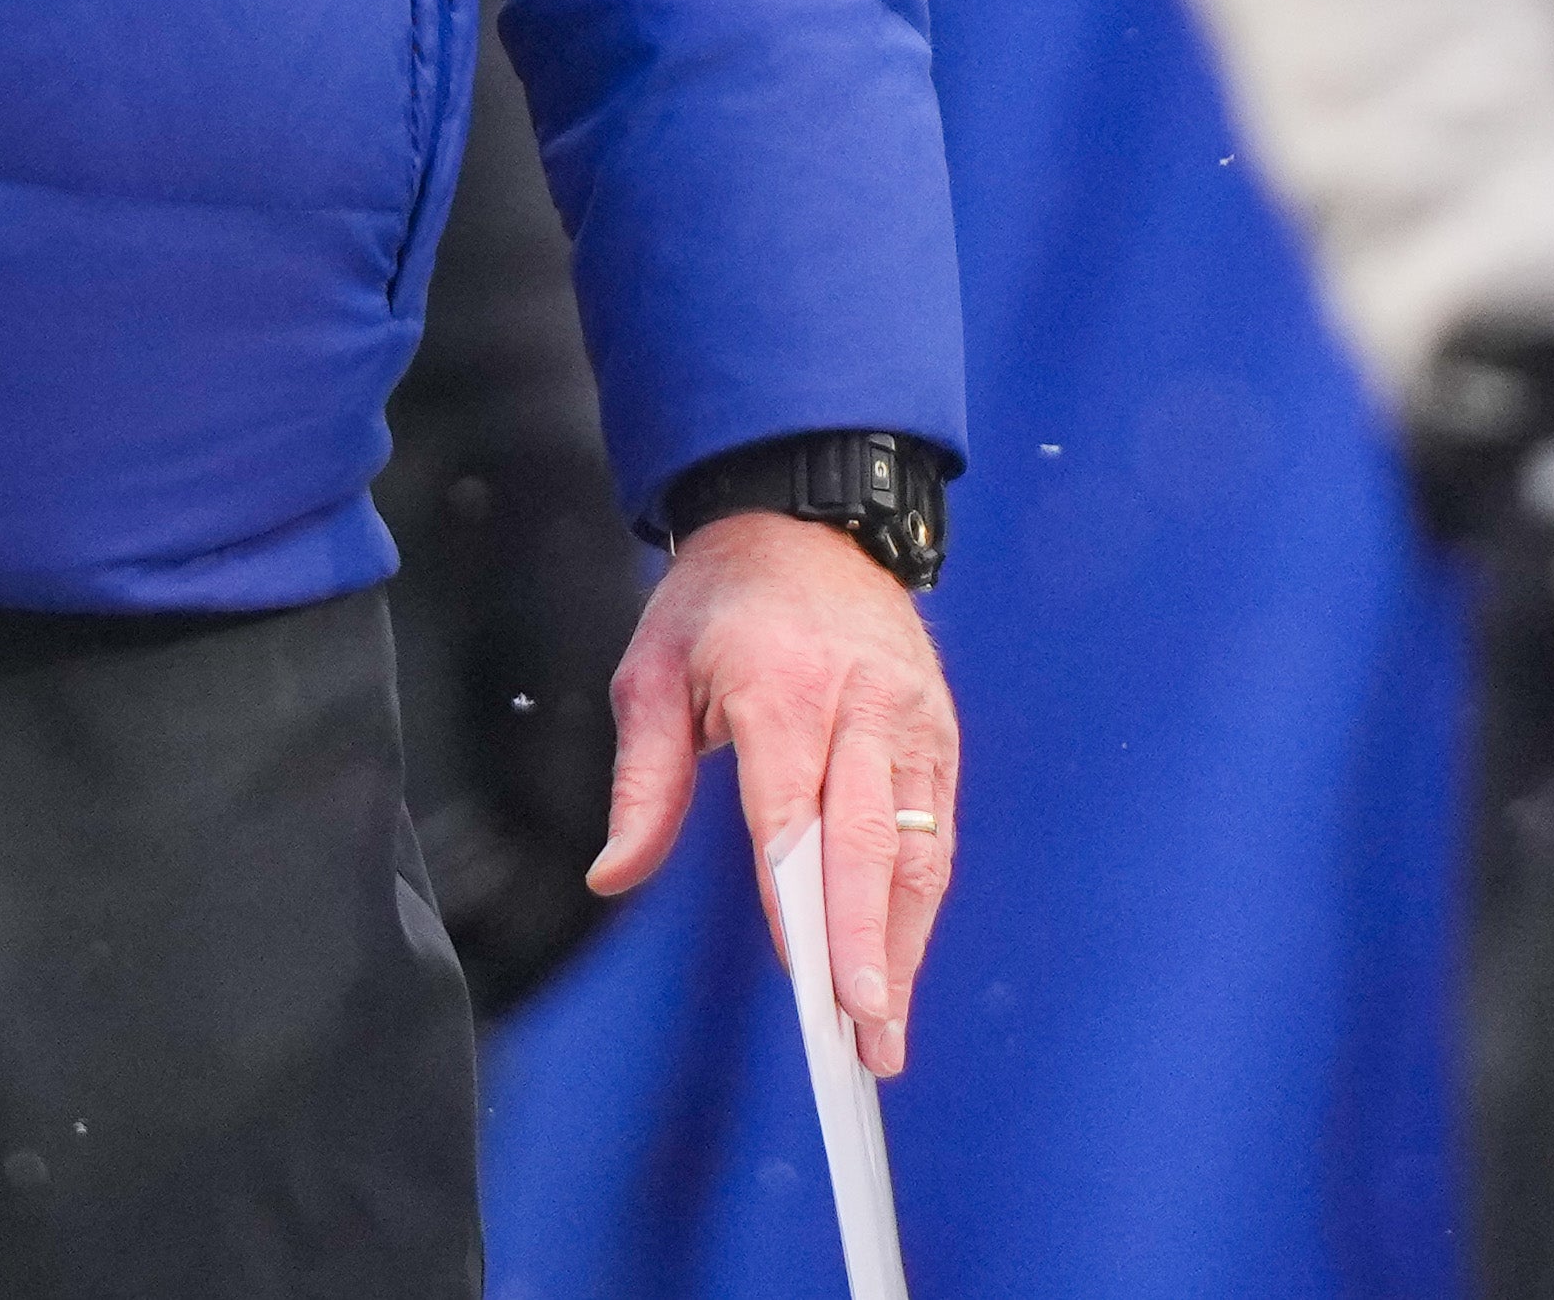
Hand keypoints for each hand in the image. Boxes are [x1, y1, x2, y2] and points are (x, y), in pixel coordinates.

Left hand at [589, 517, 957, 1075]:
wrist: (804, 522)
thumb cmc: (718, 602)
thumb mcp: (652, 671)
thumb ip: (643, 783)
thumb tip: (615, 875)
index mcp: (783, 687)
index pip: (795, 813)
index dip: (802, 901)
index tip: (807, 979)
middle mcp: (861, 706)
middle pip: (872, 844)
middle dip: (867, 946)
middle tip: (863, 1030)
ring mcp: (912, 720)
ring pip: (920, 848)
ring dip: (905, 945)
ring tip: (887, 1028)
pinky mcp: (939, 732)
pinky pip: (938, 829)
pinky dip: (922, 901)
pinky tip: (902, 959)